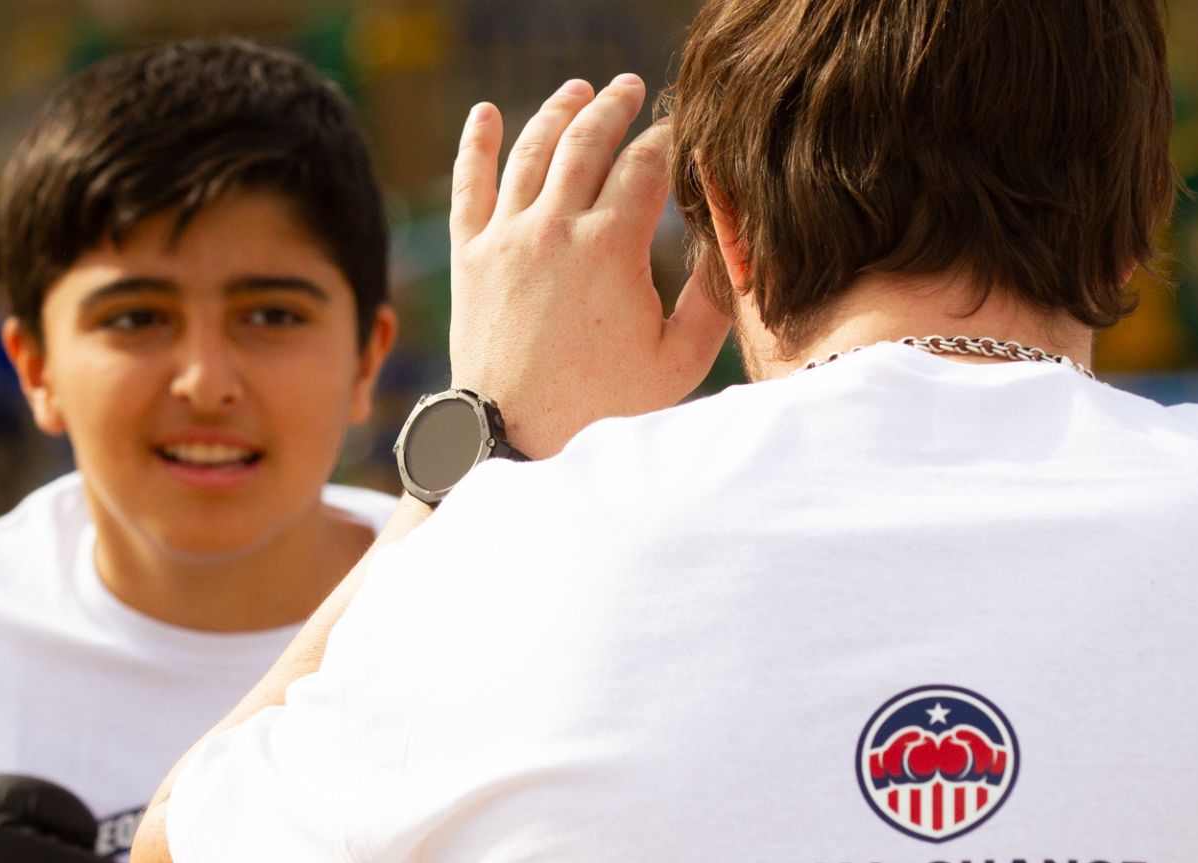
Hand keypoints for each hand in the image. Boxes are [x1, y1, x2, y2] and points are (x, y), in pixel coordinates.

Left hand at [447, 75, 731, 458]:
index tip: (681, 131)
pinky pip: (468, 185)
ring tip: (578, 91)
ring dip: (557, 113)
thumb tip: (729, 246)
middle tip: (630, 88)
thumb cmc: (603, 407)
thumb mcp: (677, 362)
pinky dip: (474, 143)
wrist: (516, 438)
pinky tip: (484, 114)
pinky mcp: (469, 258)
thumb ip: (709, 299)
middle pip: (587, 141)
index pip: (645, 165)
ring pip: (531, 152)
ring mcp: (506, 238)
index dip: (667, 139)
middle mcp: (554, 228)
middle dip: (613, 107)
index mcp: (611, 246)